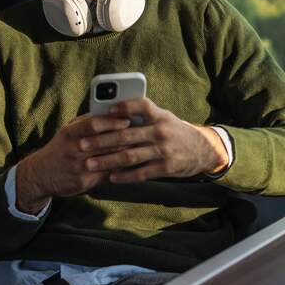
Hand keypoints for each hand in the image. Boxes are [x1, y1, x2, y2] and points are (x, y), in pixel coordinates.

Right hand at [15, 113, 130, 212]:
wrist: (41, 175)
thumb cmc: (60, 147)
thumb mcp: (68, 131)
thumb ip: (87, 121)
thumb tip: (111, 111)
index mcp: (69, 133)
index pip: (93, 124)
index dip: (112, 121)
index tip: (127, 119)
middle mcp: (73, 150)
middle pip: (105, 142)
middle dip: (125, 137)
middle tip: (141, 133)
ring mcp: (78, 167)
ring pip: (109, 159)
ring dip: (126, 153)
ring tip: (140, 147)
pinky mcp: (83, 182)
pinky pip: (107, 174)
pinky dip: (120, 168)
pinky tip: (131, 164)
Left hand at [77, 98, 229, 183]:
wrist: (202, 150)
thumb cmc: (174, 131)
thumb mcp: (164, 118)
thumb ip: (143, 116)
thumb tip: (112, 113)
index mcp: (159, 116)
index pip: (141, 106)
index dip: (124, 107)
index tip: (106, 111)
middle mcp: (161, 131)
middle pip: (127, 135)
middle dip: (101, 141)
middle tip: (82, 145)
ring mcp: (163, 150)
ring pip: (130, 156)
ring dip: (107, 161)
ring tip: (90, 164)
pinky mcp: (166, 167)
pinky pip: (141, 173)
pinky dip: (125, 176)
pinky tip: (111, 177)